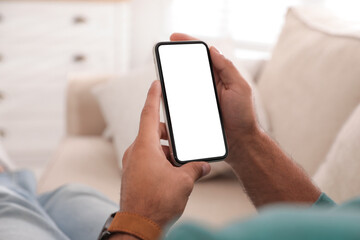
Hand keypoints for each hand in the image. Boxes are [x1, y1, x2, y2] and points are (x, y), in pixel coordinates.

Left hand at [120, 81, 210, 227]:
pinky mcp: (133, 174)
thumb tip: (203, 166)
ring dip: (166, 152)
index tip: (155, 83)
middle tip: (183, 146)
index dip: (154, 96)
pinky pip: (147, 159)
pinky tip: (172, 175)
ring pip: (151, 147)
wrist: (139, 226)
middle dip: (170, 136)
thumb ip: (195, 168)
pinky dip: (160, 161)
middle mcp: (135, 152)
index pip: (149, 113)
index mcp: (144, 146)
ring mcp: (132, 164)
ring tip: (180, 166)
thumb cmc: (157, 202)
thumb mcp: (183, 181)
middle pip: (153, 132)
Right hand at [170, 33, 258, 165]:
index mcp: (220, 76)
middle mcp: (209, 85)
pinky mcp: (195, 111)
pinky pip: (181, 101)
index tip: (175, 38)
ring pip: (183, 84)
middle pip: (190, 67)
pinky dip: (173, 96)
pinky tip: (166, 94)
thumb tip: (213, 50)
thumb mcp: (240, 88)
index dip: (189, 43)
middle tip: (165, 54)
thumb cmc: (243, 115)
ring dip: (173, 78)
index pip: (203, 55)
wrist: (239, 141)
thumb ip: (227, 69)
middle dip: (176, 58)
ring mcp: (201, 98)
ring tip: (163, 73)